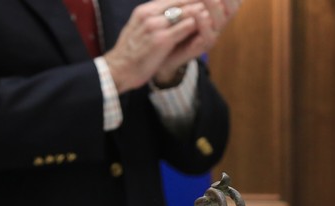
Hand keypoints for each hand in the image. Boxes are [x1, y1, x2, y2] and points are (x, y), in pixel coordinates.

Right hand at [105, 0, 241, 91]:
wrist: (118, 70)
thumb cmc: (130, 53)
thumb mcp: (139, 29)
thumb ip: (153, 19)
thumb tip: (168, 14)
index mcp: (145, 10)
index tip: (204, 0)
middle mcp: (150, 14)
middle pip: (180, 1)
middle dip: (199, 1)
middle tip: (215, 0)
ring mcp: (155, 25)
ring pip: (184, 11)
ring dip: (200, 10)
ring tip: (216, 9)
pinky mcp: (161, 39)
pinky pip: (184, 27)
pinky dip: (197, 24)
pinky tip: (207, 24)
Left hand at [152, 0, 241, 84]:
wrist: (165, 54)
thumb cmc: (176, 25)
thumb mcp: (184, 6)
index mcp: (216, 11)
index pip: (231, 0)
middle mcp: (218, 22)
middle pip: (232, 6)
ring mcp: (212, 35)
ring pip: (221, 19)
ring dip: (213, 4)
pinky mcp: (202, 47)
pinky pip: (207, 34)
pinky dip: (203, 22)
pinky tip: (197, 12)